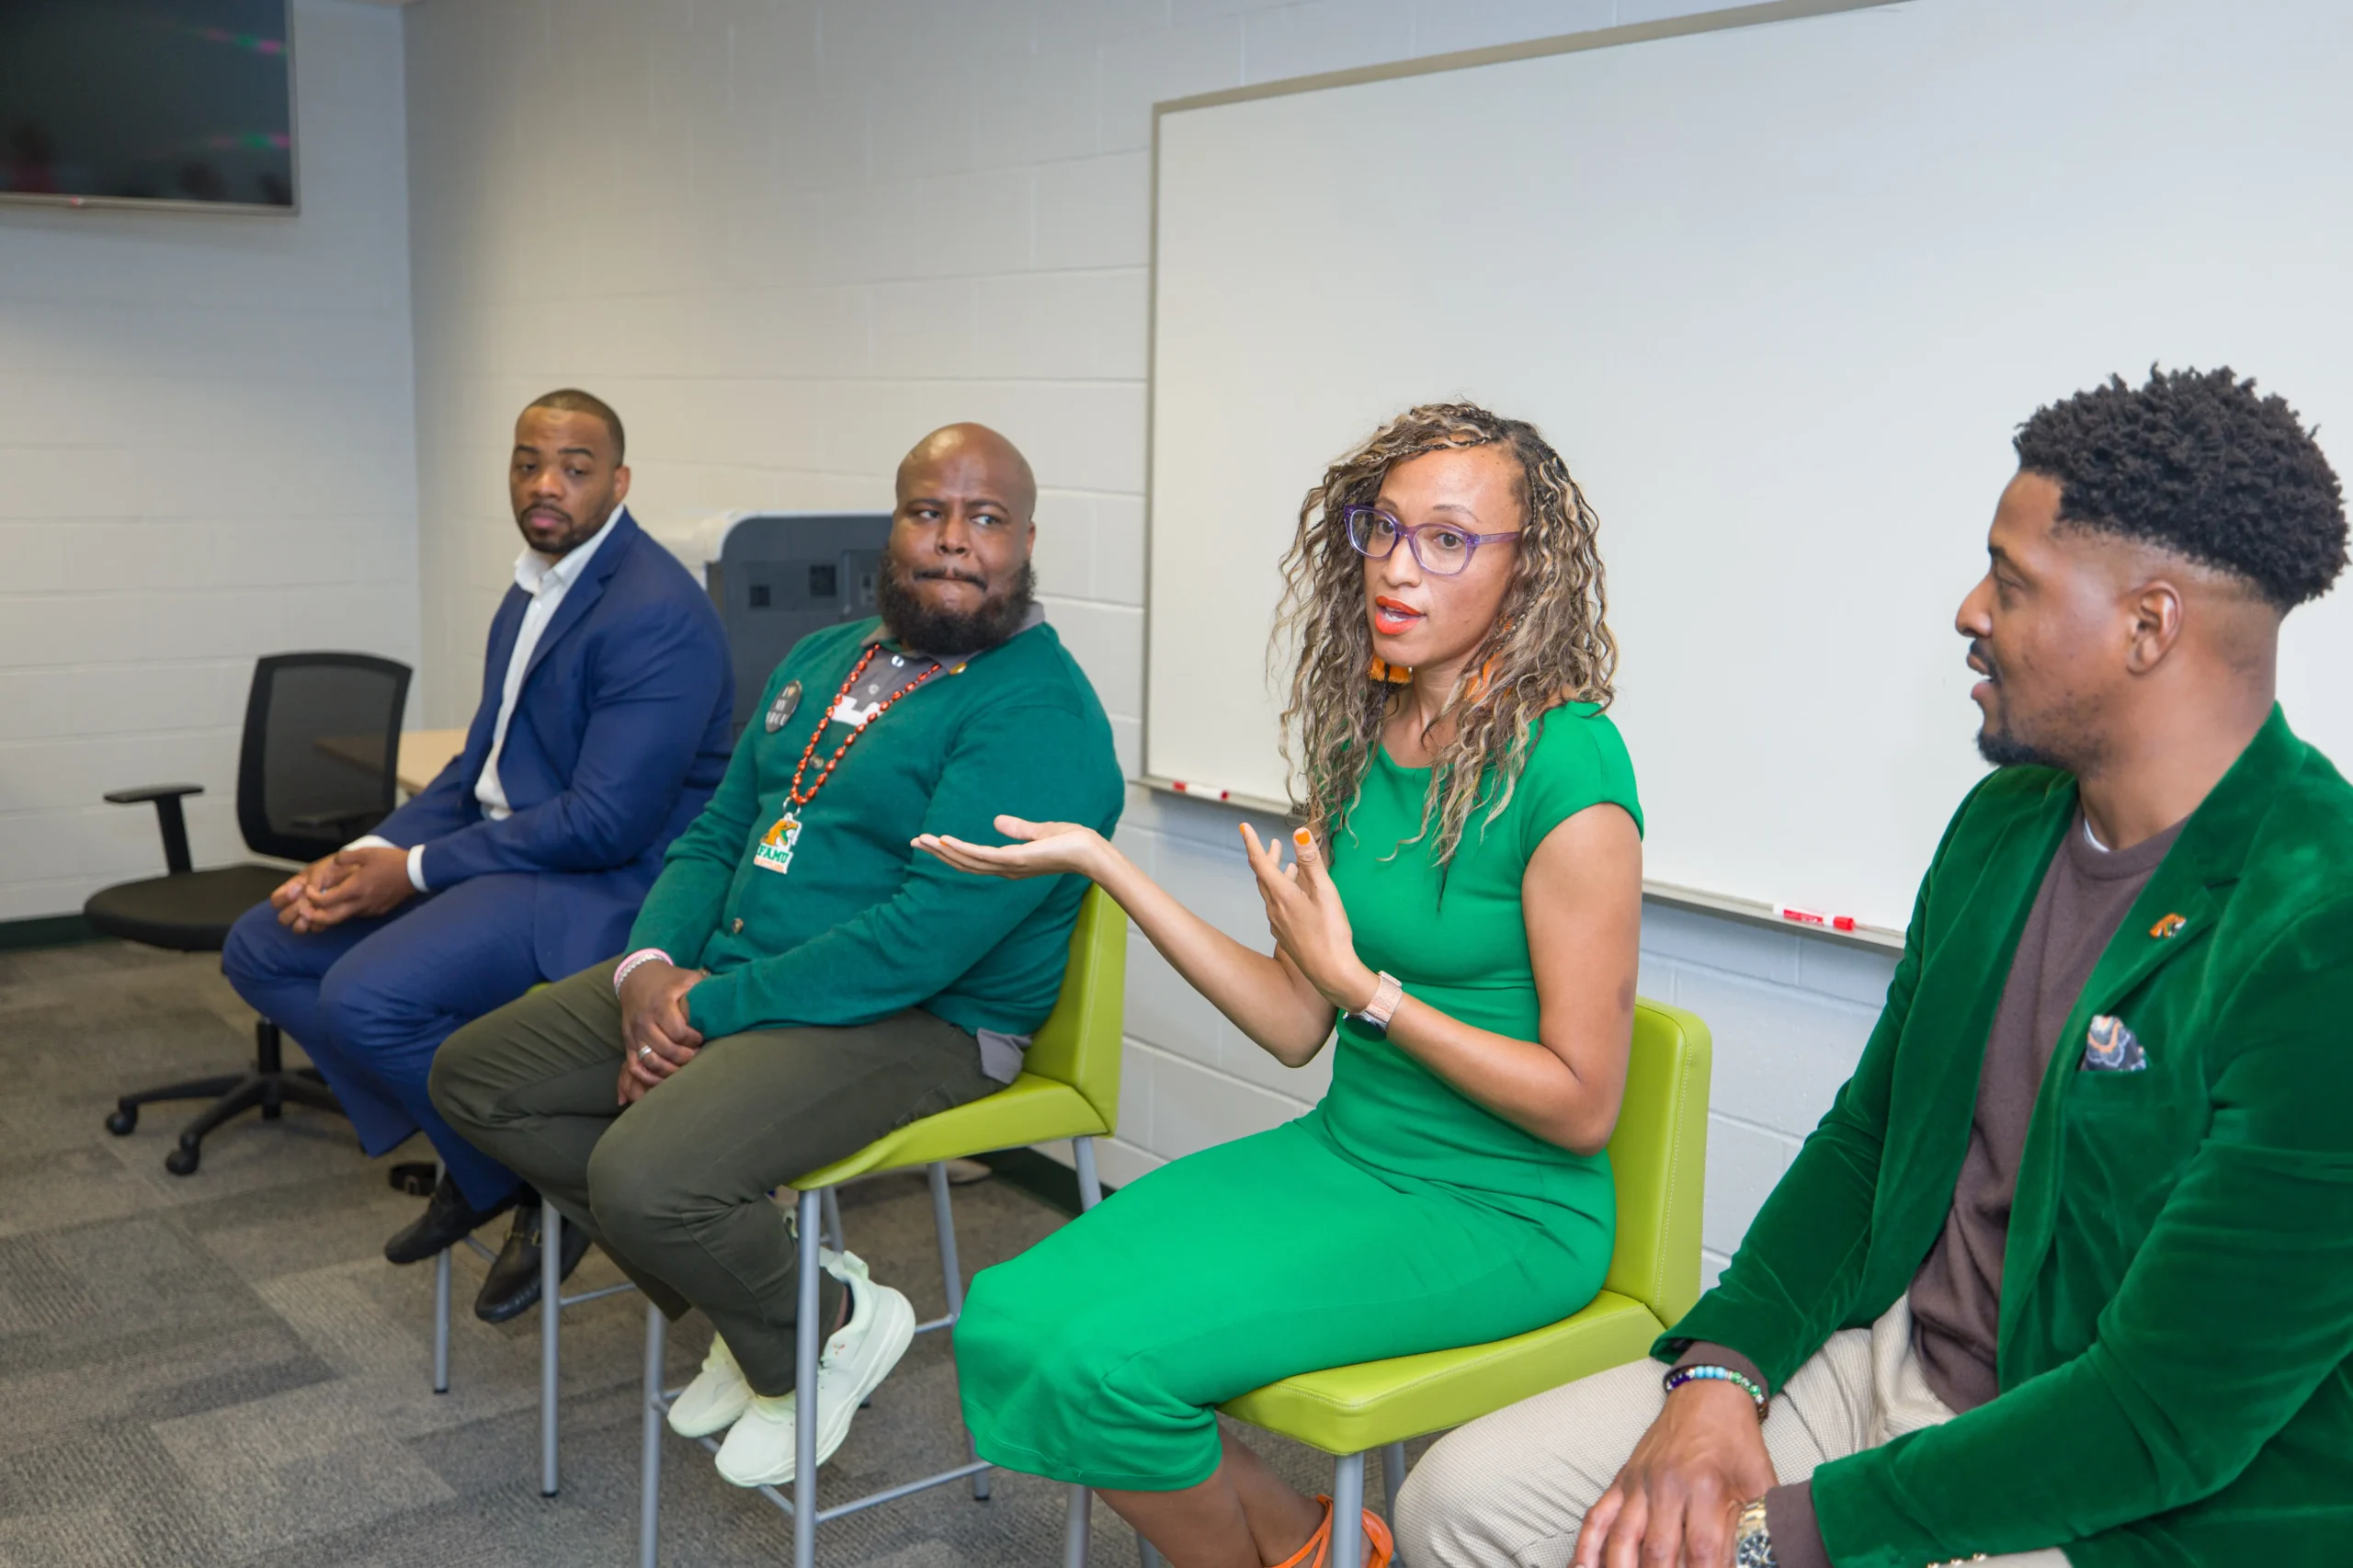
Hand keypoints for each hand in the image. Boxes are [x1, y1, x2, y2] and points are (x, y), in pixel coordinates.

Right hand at [271, 854, 340, 931]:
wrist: (355, 875)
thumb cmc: (336, 869)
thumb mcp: (323, 868)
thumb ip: (312, 880)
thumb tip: (302, 893)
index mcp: (295, 887)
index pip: (276, 900)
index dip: (282, 899)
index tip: (294, 894)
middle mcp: (299, 902)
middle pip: (283, 918)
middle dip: (292, 913)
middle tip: (305, 906)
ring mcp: (311, 913)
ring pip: (297, 927)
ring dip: (303, 923)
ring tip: (314, 914)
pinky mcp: (325, 920)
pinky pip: (316, 929)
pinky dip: (319, 924)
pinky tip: (326, 916)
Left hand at [300, 846, 416, 929]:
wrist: (415, 873)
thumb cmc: (391, 861)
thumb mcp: (366, 852)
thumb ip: (345, 857)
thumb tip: (334, 862)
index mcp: (355, 888)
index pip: (325, 901)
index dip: (312, 898)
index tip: (309, 892)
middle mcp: (360, 903)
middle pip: (330, 918)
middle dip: (314, 916)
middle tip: (305, 910)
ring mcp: (369, 909)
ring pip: (343, 918)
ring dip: (329, 915)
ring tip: (322, 907)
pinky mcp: (377, 912)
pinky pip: (356, 914)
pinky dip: (346, 911)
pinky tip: (346, 902)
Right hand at [618, 960, 704, 1102]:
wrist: (636, 976)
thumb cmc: (668, 979)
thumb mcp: (687, 976)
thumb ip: (705, 986)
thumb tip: (728, 997)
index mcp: (660, 1004)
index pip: (677, 1031)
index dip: (693, 1039)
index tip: (701, 1038)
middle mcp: (644, 1020)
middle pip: (665, 1049)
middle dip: (684, 1057)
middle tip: (696, 1057)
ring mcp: (634, 1033)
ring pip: (649, 1060)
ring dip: (668, 1070)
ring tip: (683, 1068)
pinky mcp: (628, 1042)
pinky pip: (633, 1066)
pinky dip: (647, 1077)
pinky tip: (663, 1080)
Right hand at [912, 816, 1113, 880]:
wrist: (1090, 851)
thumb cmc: (1071, 842)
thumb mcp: (1039, 831)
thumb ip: (1018, 829)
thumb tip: (996, 821)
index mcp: (1008, 862)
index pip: (971, 859)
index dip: (949, 851)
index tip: (929, 841)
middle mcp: (1004, 869)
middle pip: (963, 863)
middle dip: (937, 853)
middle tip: (914, 842)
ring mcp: (1009, 866)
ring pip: (968, 861)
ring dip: (943, 851)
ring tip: (921, 840)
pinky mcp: (1016, 860)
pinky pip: (983, 856)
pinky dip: (962, 849)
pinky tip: (946, 841)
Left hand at [1239, 824, 1375, 1012]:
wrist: (1331, 974)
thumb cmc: (1331, 934)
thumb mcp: (1325, 893)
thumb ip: (1312, 862)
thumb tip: (1300, 834)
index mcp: (1281, 896)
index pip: (1260, 862)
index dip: (1251, 842)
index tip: (1244, 827)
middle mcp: (1274, 909)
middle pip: (1264, 877)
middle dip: (1267, 857)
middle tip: (1273, 843)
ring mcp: (1278, 924)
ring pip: (1271, 893)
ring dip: (1278, 875)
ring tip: (1290, 865)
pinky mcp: (1286, 936)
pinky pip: (1278, 907)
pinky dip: (1284, 893)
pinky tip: (1297, 896)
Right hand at [1573, 1381, 1775, 1567]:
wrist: (1708, 1395)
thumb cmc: (1737, 1441)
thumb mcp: (1759, 1483)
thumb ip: (1755, 1527)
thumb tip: (1754, 1563)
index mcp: (1705, 1487)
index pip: (1702, 1552)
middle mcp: (1666, 1486)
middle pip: (1657, 1551)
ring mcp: (1639, 1483)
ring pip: (1622, 1538)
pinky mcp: (1622, 1480)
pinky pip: (1597, 1516)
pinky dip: (1586, 1546)